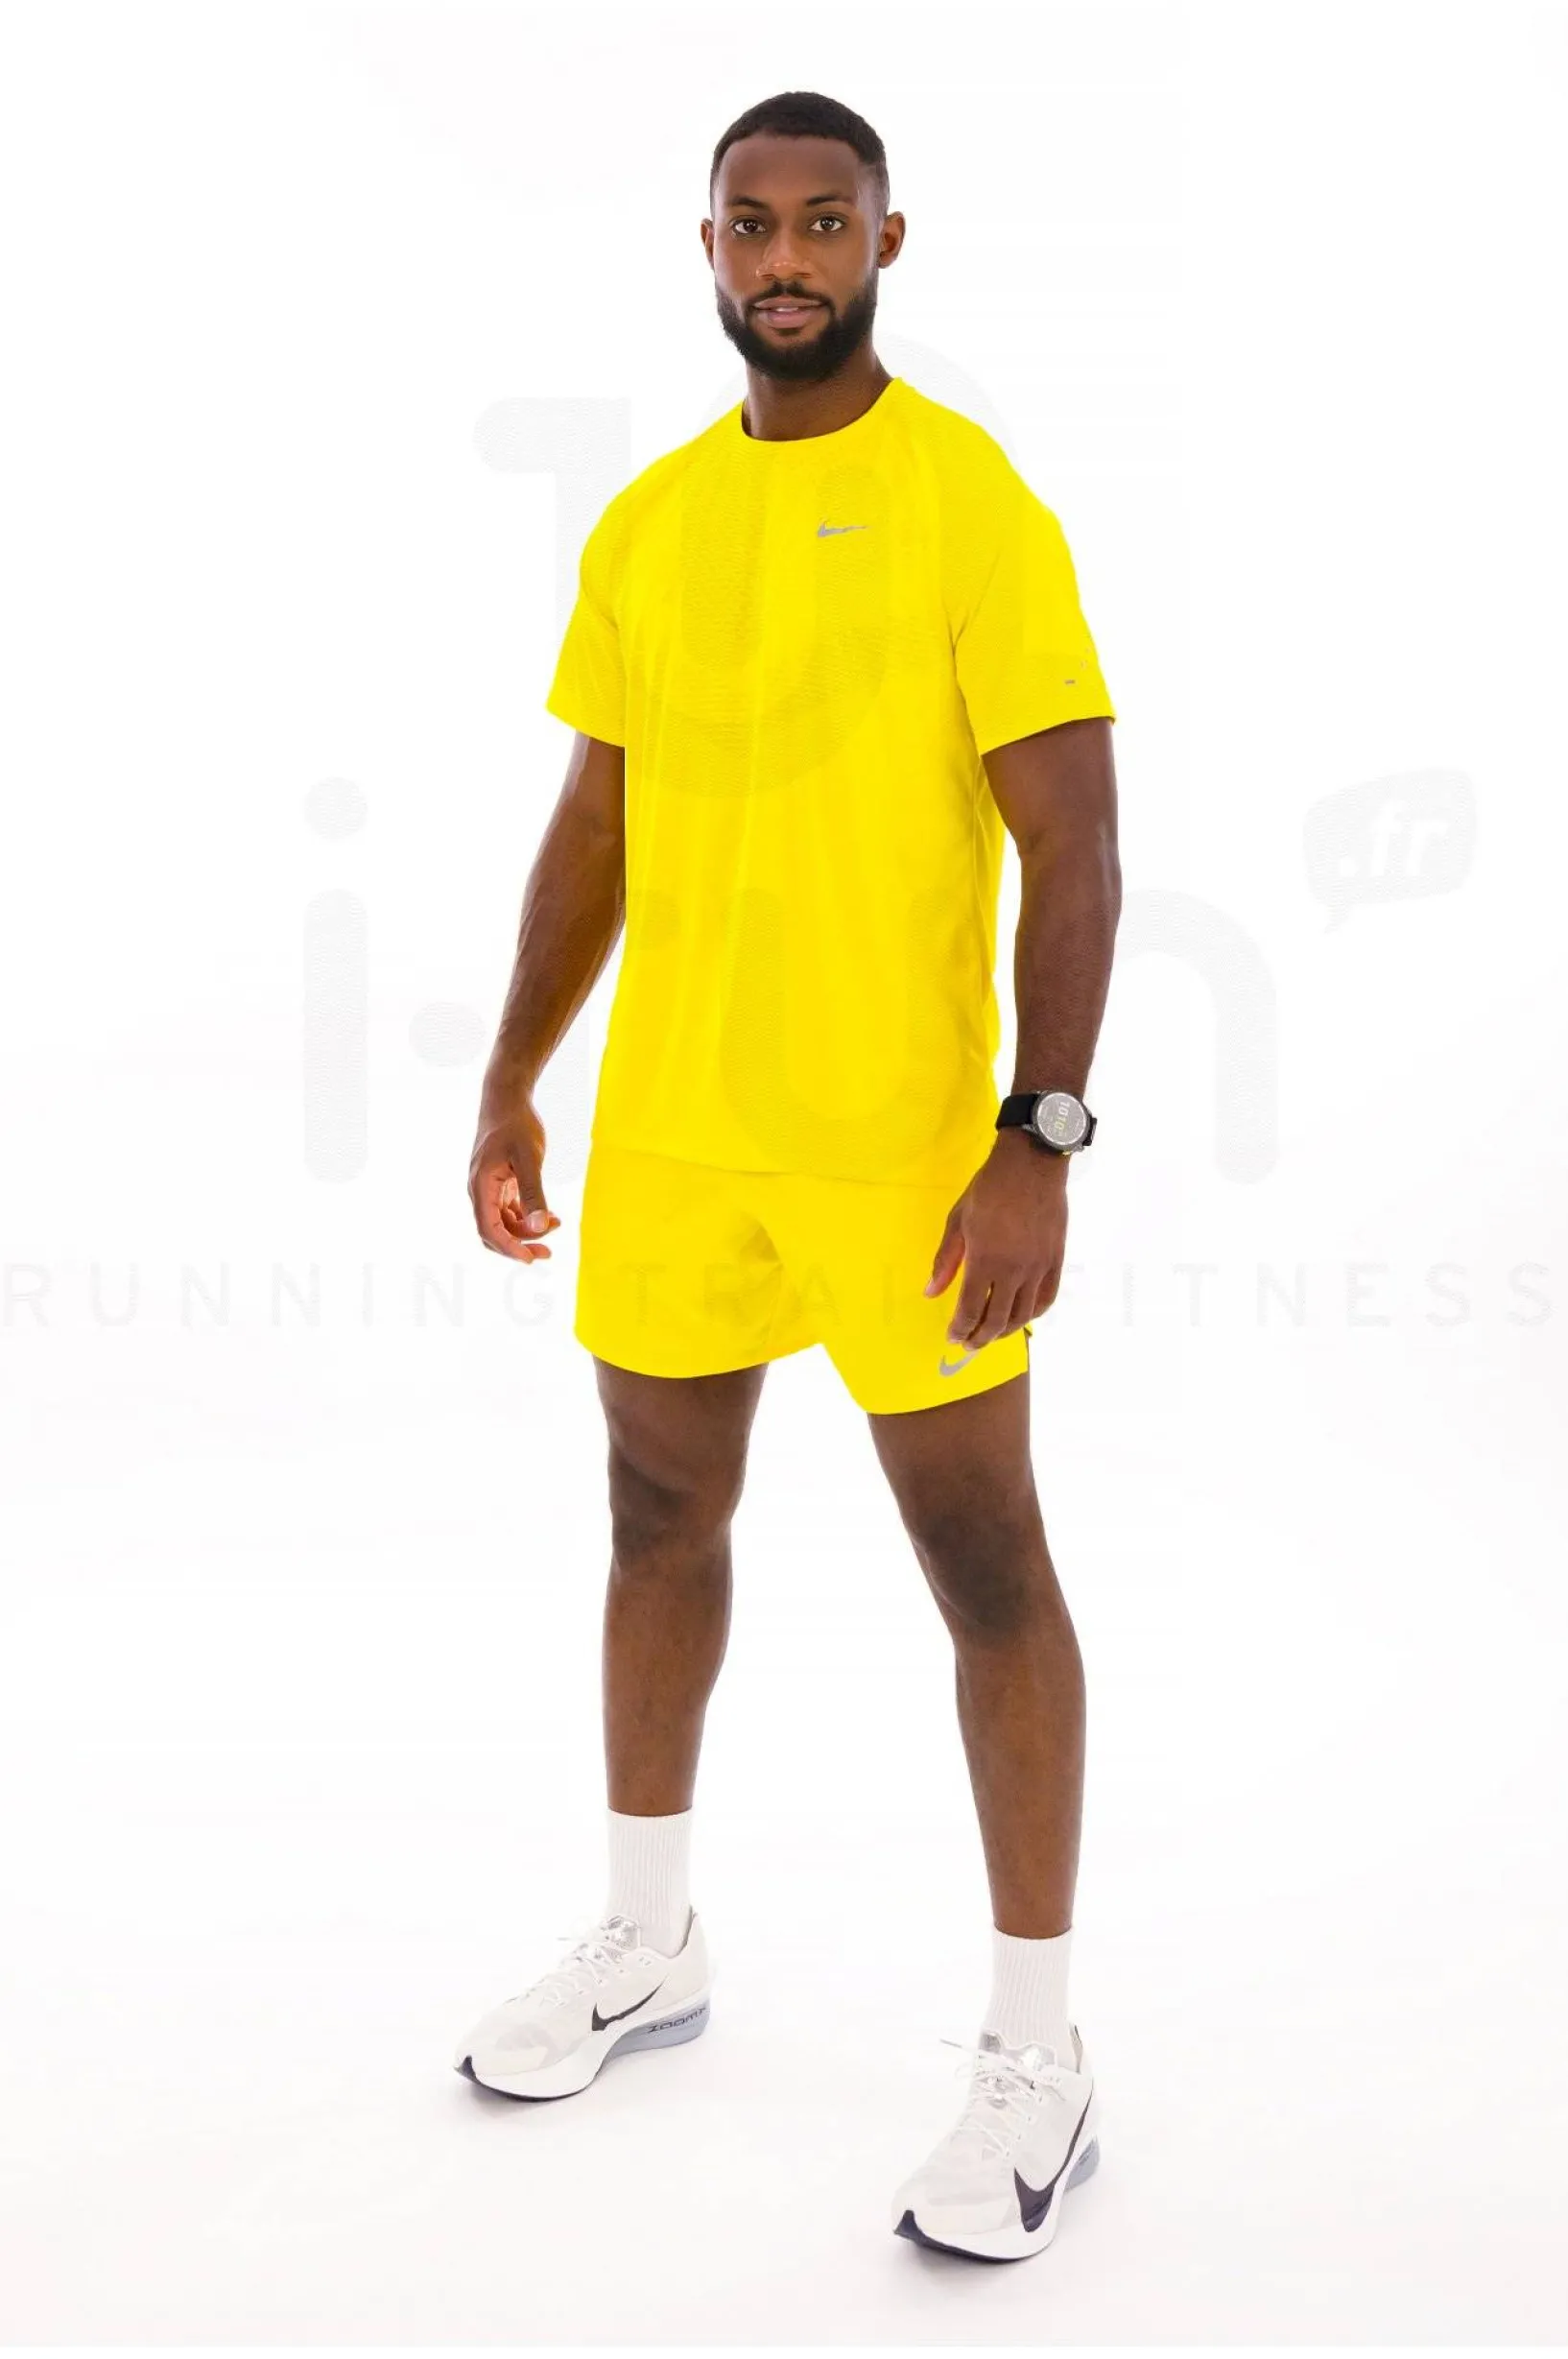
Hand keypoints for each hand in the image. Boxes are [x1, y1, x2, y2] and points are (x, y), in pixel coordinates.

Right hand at [468, 1097, 561, 1261]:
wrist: (506, 1100)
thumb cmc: (516, 1125)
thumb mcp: (530, 1159)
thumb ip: (535, 1194)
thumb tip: (541, 1227)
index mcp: (481, 1186)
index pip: (489, 1229)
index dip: (508, 1248)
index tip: (531, 1259)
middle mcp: (480, 1191)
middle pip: (494, 1231)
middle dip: (519, 1245)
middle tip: (547, 1253)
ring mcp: (489, 1188)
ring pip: (504, 1222)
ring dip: (527, 1231)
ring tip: (557, 1224)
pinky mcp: (499, 1183)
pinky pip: (509, 1210)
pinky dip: (527, 1217)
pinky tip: (550, 1216)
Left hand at [923, 1130, 1068, 1346]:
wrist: (1031, 1166)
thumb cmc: (988, 1189)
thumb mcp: (957, 1221)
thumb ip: (946, 1261)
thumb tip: (931, 1292)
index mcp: (984, 1260)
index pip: (970, 1308)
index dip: (960, 1328)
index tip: (952, 1337)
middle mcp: (1013, 1271)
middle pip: (996, 1319)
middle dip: (980, 1337)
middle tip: (969, 1344)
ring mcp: (1038, 1268)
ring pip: (1022, 1314)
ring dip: (1004, 1331)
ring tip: (991, 1335)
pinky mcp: (1055, 1261)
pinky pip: (1046, 1299)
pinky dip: (1032, 1315)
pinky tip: (1021, 1317)